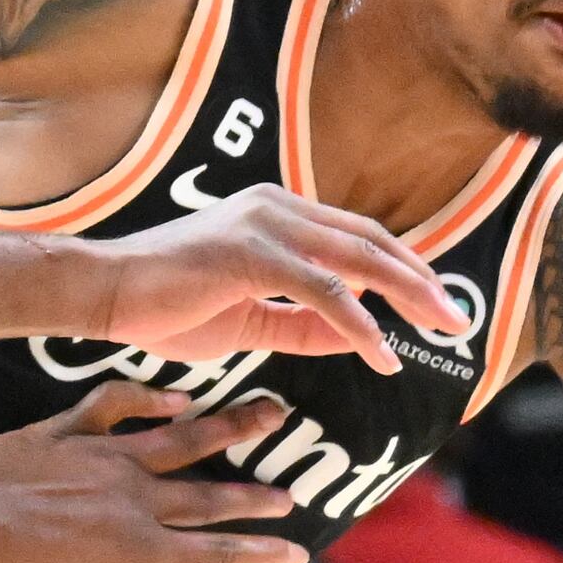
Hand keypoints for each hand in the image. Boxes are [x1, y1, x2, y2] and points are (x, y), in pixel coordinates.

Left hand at [0, 384, 309, 562]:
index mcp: (135, 548)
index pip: (212, 555)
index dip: (258, 554)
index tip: (297, 553)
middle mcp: (132, 499)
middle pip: (209, 497)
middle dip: (255, 498)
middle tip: (291, 495)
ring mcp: (103, 459)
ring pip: (181, 438)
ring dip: (231, 427)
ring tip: (273, 412)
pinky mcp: (69, 431)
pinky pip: (116, 406)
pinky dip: (148, 396)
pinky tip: (177, 396)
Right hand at [92, 186, 468, 373]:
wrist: (105, 292)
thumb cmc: (164, 306)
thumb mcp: (248, 320)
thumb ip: (300, 325)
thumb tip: (355, 336)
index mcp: (276, 215)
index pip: (357, 237)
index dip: (401, 268)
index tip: (434, 302)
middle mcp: (278, 209)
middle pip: (371, 242)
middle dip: (421, 281)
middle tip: (457, 319)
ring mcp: (267, 227)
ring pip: (359, 261)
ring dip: (409, 297)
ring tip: (441, 329)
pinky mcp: (253, 255)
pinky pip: (325, 293)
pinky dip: (360, 325)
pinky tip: (383, 354)